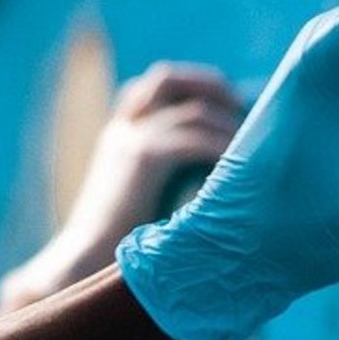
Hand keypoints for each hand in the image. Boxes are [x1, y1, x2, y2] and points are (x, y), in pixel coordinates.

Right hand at [0, 63, 240, 315]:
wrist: (84, 261)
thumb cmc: (118, 244)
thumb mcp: (141, 197)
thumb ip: (168, 177)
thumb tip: (215, 177)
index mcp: (120, 135)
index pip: (154, 87)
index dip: (193, 86)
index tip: (228, 105)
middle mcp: (124, 128)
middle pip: (168, 78)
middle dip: (210, 86)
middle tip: (244, 110)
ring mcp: (132, 139)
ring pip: (193, 109)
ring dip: (228, 125)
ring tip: (254, 147)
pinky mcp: (143, 158)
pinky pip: (195, 139)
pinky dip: (223, 149)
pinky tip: (240, 168)